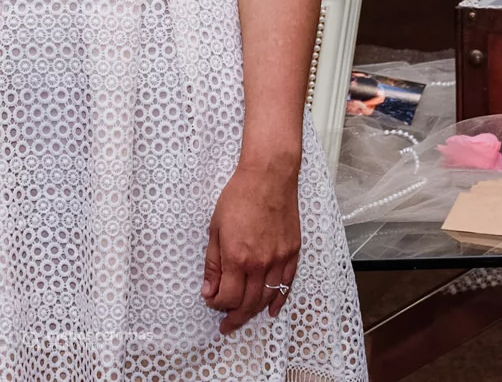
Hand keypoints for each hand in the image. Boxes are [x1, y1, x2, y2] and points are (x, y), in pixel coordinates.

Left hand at [202, 163, 300, 333]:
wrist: (268, 177)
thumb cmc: (239, 197)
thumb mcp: (215, 229)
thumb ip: (212, 264)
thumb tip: (208, 290)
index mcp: (237, 257)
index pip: (227, 297)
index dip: (217, 304)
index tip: (211, 301)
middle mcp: (260, 263)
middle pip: (248, 303)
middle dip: (234, 317)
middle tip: (226, 324)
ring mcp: (279, 260)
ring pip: (267, 298)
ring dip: (253, 311)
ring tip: (243, 317)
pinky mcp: (292, 253)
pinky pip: (287, 285)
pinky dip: (278, 300)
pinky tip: (271, 310)